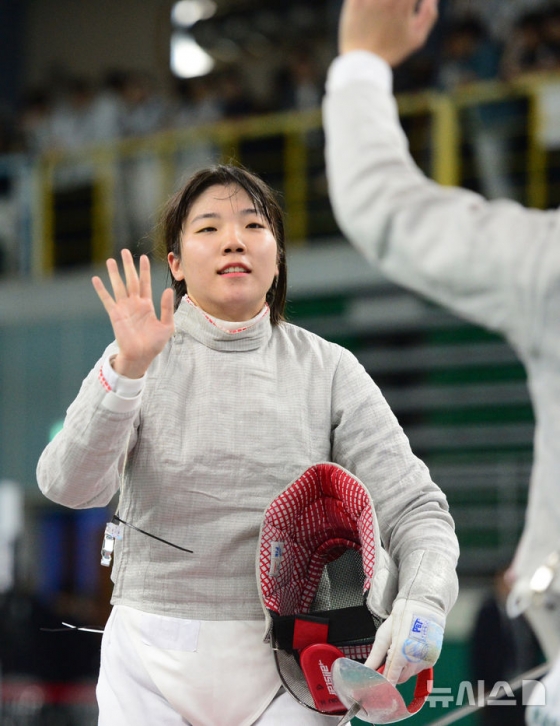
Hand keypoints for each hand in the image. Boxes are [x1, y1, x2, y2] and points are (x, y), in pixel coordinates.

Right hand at [92, 249, 174, 378]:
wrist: (141, 356)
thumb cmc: (155, 344)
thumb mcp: (167, 326)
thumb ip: (167, 308)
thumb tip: (169, 290)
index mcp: (147, 305)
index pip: (145, 283)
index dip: (144, 270)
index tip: (143, 257)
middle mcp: (134, 304)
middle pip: (131, 280)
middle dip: (128, 266)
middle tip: (124, 251)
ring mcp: (124, 308)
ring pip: (118, 286)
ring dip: (114, 273)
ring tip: (110, 260)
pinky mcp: (115, 315)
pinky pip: (107, 300)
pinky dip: (101, 290)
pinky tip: (96, 279)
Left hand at [339, 0, 438, 66]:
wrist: (362, 64)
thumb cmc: (391, 51)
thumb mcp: (416, 39)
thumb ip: (429, 15)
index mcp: (404, 5)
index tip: (412, 2)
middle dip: (401, 0)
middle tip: (398, 5)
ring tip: (386, 5)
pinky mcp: (354, 2)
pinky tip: (375, 4)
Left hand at [365, 599, 443, 684]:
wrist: (422, 608)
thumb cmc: (401, 619)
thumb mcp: (384, 635)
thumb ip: (375, 656)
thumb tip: (366, 669)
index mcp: (400, 653)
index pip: (391, 677)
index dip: (384, 682)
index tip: (379, 685)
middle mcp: (415, 660)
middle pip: (400, 678)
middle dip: (392, 673)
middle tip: (387, 660)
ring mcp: (425, 660)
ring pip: (410, 674)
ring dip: (403, 669)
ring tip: (401, 650)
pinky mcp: (432, 660)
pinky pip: (419, 669)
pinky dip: (413, 664)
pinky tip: (410, 651)